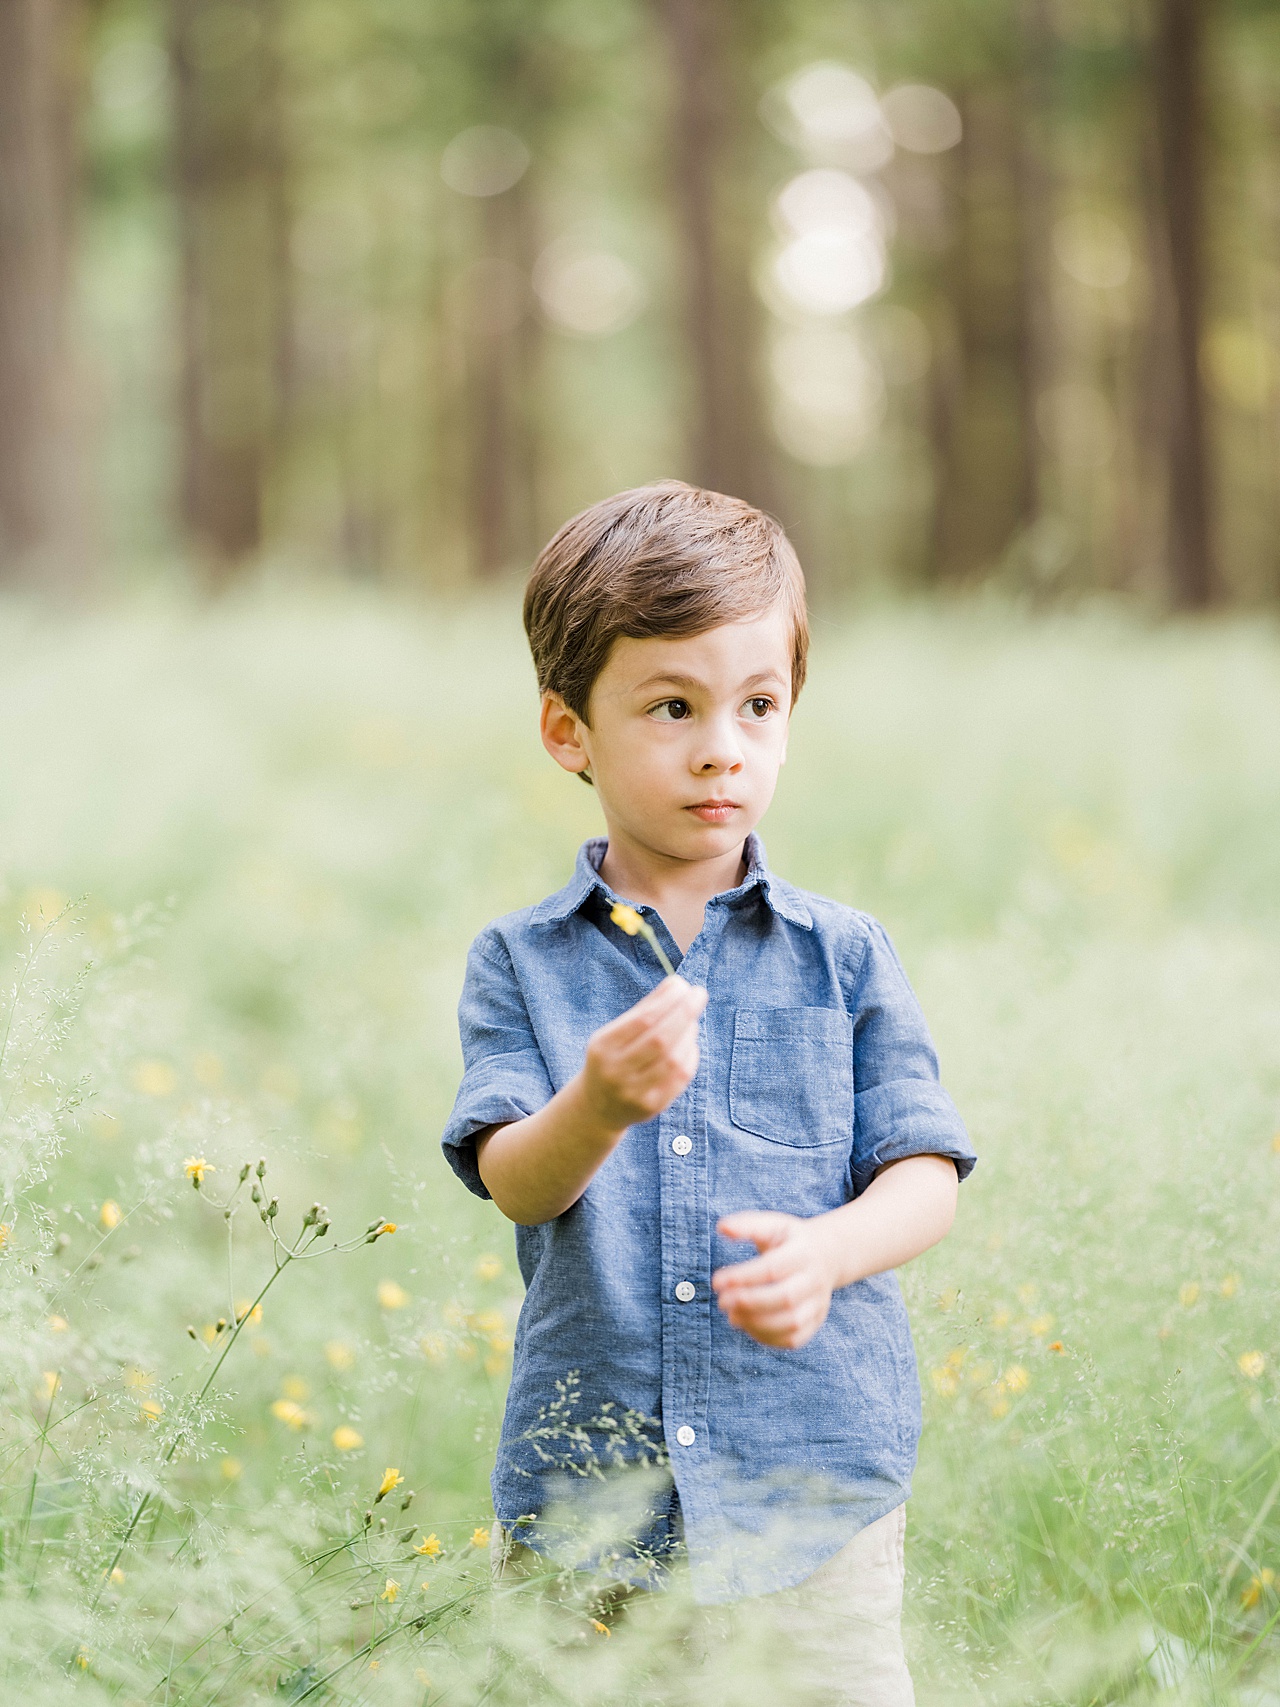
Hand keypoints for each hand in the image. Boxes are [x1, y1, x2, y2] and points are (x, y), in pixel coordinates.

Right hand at [580, 976, 707, 1133]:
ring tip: (691, 1021)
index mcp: (603, 1047)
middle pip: (660, 1040)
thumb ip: (645, 1009)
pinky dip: (690, 1055)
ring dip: (688, 1034)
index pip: (642, 1020)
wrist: (598, 1106)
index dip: (667, 1001)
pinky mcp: (652, 1107)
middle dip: (684, 1013)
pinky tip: (690, 1043)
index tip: (684, 985)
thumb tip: (676, 984)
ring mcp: (634, 1093)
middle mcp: (615, 1072)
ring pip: (673, 1060)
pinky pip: (680, 1078)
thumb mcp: (616, 1033)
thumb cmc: (612, 1058)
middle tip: (699, 994)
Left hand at [712, 1212, 837, 1348]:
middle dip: (750, 1303)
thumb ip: (747, 1225)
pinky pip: (794, 1339)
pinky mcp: (816, 1321)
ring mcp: (818, 1303)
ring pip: (792, 1323)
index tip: (716, 1282)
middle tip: (722, 1301)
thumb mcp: (773, 1225)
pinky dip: (768, 1338)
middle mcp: (815, 1280)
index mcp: (803, 1252)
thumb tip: (721, 1226)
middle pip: (785, 1298)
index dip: (743, 1277)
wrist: (827, 1255)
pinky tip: (747, 1326)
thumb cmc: (790, 1240)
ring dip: (757, 1324)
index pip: (773, 1268)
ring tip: (732, 1316)